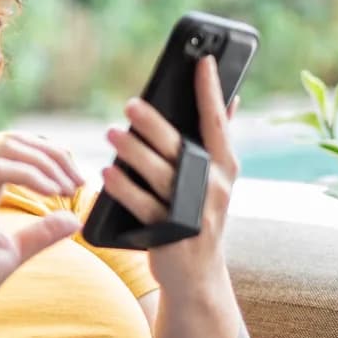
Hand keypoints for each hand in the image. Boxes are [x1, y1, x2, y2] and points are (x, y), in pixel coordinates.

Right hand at [0, 134, 83, 333]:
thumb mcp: (13, 252)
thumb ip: (41, 233)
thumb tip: (74, 218)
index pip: (19, 152)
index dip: (52, 159)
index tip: (76, 183)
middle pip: (17, 142)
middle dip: (54, 155)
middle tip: (77, 182)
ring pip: (8, 149)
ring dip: (45, 163)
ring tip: (65, 188)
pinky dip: (30, 176)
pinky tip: (49, 193)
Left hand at [101, 55, 239, 296]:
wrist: (196, 276)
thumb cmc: (198, 216)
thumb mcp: (215, 181)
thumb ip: (218, 141)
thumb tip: (230, 99)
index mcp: (225, 168)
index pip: (218, 122)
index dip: (211, 91)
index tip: (204, 61)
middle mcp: (213, 188)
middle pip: (181, 148)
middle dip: (155, 124)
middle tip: (130, 104)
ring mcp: (192, 213)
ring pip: (160, 175)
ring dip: (133, 152)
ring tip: (112, 134)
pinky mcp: (170, 234)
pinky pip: (143, 206)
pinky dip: (124, 188)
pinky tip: (107, 173)